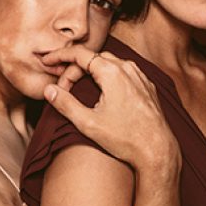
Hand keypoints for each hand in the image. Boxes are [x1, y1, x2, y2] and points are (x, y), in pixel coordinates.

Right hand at [42, 46, 179, 174]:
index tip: (47, 60)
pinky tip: (102, 91)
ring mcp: (140, 76)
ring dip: (91, 72)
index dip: (60, 56)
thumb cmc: (125, 139)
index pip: (79, 54)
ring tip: (79, 87)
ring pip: (109, 63)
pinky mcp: (147, 85)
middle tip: (62, 87)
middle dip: (74, 69)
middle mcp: (128, 68)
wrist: (158, 151)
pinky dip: (108, 76)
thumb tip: (49, 90)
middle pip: (93, 59)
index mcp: (112, 72)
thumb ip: (65, 104)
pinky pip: (123, 72)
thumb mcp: (88, 123)